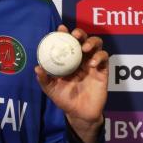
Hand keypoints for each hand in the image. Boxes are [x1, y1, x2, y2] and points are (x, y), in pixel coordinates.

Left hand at [34, 25, 108, 142]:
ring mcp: (92, 63)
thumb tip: (37, 68)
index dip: (64, 33)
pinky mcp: (103, 71)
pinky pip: (104, 58)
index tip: (60, 29)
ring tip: (84, 49)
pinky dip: (99, 57)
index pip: (67, 42)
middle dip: (80, 33)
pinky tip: (91, 64)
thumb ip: (44, 79)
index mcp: (68, 59)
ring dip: (92, 42)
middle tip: (75, 35)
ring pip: (97, 44)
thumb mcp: (51, 89)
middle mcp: (80, 58)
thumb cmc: (64, 99)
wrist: (79, 114)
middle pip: (83, 38)